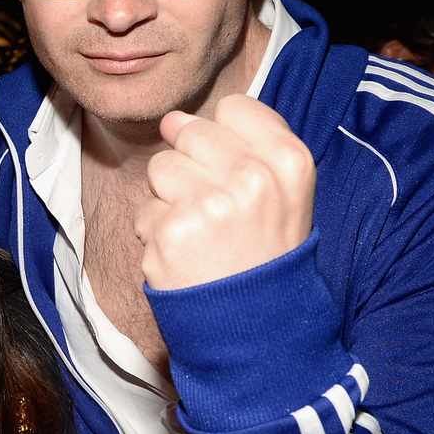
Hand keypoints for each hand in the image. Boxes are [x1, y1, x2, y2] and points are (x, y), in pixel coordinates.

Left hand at [134, 95, 315, 291]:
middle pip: (190, 131)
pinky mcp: (171, 231)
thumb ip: (245, 145)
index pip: (233, 108)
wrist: (257, 326)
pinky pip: (144, 209)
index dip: (224, 136)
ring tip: (200, 231)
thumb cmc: (265, 253)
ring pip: (160, 167)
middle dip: (191, 166)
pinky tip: (185, 255)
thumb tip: (173, 119)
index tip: (233, 169)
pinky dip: (157, 233)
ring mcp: (209, 203)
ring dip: (169, 198)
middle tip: (216, 209)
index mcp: (289, 161)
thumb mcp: (285, 193)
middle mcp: (252, 176)